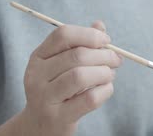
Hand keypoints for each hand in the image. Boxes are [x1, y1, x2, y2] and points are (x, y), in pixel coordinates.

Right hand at [19, 21, 121, 135]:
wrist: (40, 126)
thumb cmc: (59, 89)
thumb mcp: (63, 65)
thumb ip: (81, 44)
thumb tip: (100, 25)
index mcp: (38, 57)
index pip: (63, 35)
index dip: (89, 34)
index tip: (106, 40)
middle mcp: (36, 75)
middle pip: (77, 55)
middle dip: (104, 55)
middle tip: (116, 60)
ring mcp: (44, 98)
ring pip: (81, 76)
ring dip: (104, 73)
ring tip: (109, 75)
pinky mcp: (58, 117)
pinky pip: (89, 99)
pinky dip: (105, 91)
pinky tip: (106, 89)